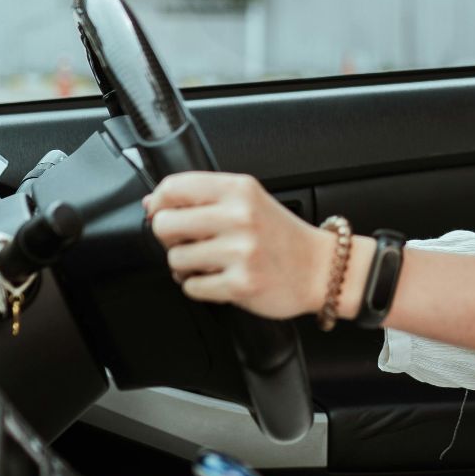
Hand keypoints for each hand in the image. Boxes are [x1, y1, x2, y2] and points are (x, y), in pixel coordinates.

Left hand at [143, 172, 336, 319]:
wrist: (322, 269)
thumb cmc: (282, 236)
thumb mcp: (249, 201)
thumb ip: (204, 198)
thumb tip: (152, 203)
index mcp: (239, 189)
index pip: (173, 187)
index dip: (158, 203)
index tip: (162, 214)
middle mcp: (239, 216)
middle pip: (164, 224)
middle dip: (168, 239)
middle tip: (187, 243)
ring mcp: (241, 251)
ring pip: (175, 260)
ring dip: (185, 268)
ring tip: (209, 265)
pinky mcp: (242, 284)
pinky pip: (192, 288)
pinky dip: (200, 288)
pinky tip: (220, 280)